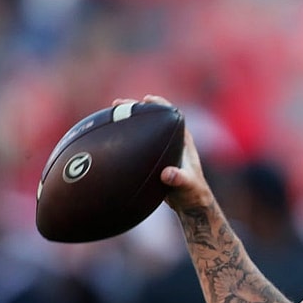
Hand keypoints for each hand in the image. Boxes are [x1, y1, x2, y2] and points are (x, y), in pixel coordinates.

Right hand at [112, 94, 213, 211]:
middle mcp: (172, 141)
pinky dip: (125, 138)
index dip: (160, 104)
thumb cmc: (192, 193)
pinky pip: (138, 143)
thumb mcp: (187, 185)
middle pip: (153, 119)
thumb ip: (179, 178)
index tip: (147, 99)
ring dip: (128, 121)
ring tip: (109, 114)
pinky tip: (109, 138)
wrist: (189, 203)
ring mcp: (162, 149)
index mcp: (183, 141)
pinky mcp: (153, 158)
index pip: (172, 115)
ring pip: (143, 130)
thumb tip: (168, 174)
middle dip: (137, 109)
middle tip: (118, 104)